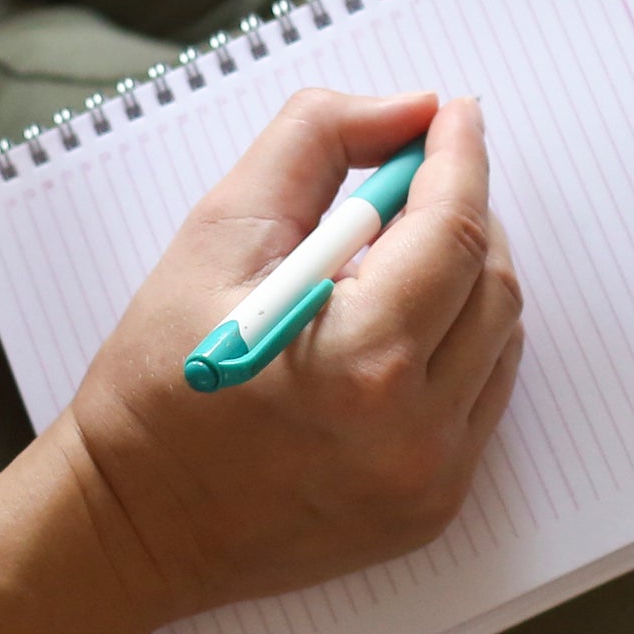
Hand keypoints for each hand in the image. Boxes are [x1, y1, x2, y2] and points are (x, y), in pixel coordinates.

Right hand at [51, 91, 524, 626]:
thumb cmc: (158, 381)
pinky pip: (483, 398)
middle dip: (465, 212)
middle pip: (491, 282)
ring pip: (500, 340)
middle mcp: (413, 430)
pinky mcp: (433, 507)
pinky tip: (399, 326)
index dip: (460, 157)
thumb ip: (316, 145)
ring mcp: (431, 478)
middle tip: (414, 180)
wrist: (133, 522)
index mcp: (361, 359)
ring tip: (396, 256)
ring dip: (466, 278)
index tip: (453, 115)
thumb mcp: (217, 234)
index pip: (453, 230)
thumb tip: (409, 112)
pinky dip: (459, 344)